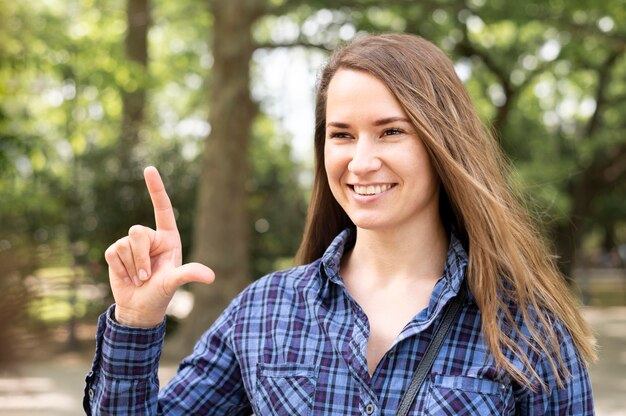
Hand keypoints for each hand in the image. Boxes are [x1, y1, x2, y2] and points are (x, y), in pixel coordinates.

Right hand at [104, 166, 214, 327]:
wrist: (140, 307)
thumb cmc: (161, 293)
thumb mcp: (175, 283)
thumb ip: (190, 275)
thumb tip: (211, 277)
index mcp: (168, 238)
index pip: (163, 208)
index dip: (156, 188)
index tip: (149, 169)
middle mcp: (150, 237)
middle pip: (137, 231)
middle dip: (141, 257)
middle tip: (147, 276)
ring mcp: (131, 244)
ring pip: (125, 244)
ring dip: (132, 267)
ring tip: (139, 279)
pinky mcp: (115, 252)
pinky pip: (113, 252)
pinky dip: (120, 268)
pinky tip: (126, 277)